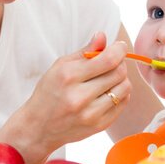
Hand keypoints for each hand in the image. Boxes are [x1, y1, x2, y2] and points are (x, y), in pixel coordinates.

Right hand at [0, 32, 131, 163]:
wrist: (39, 127)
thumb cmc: (50, 92)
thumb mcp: (60, 66)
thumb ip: (85, 51)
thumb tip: (102, 36)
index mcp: (69, 76)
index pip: (108, 59)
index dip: (119, 50)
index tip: (120, 46)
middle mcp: (80, 96)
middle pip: (119, 72)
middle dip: (119, 63)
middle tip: (112, 62)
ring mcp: (91, 114)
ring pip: (125, 88)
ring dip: (121, 79)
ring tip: (109, 78)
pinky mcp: (99, 125)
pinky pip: (123, 103)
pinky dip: (120, 94)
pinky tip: (108, 92)